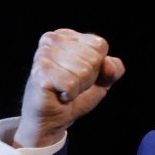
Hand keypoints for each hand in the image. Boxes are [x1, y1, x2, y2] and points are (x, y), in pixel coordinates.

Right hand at [13, 28, 125, 147]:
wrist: (53, 119)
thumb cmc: (75, 95)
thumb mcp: (103, 80)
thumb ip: (114, 69)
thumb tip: (107, 64)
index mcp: (67, 35)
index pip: (100, 45)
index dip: (98, 66)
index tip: (81, 75)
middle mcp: (52, 39)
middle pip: (93, 58)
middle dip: (88, 78)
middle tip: (72, 84)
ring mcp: (43, 54)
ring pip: (83, 70)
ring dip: (78, 87)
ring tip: (64, 89)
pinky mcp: (40, 72)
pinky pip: (71, 83)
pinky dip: (69, 94)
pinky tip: (58, 94)